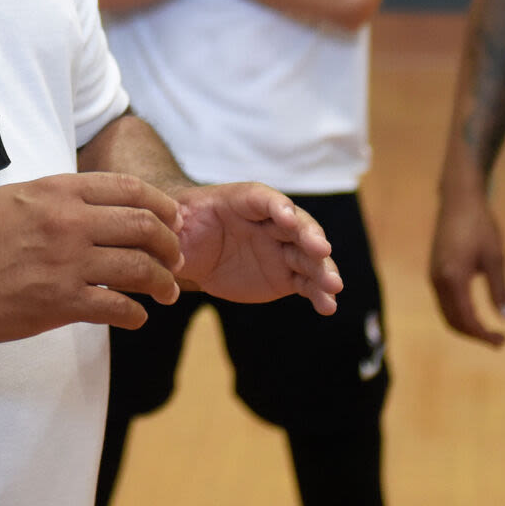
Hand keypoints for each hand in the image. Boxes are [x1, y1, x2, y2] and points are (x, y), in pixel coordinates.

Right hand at [0, 172, 184, 341]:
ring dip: (163, 283)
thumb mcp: (18, 196)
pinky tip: (136, 317)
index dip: (162, 205)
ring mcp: (66, 263)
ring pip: (140, 268)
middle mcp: (68, 223)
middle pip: (144, 227)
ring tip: (166, 292)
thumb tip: (98, 202)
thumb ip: (60, 196)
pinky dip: (136, 315)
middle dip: (171, 245)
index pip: (130, 189)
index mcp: (58, 192)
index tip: (172, 220)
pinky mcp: (60, 303)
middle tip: (176, 259)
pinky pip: (117, 308)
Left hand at [172, 183, 341, 311]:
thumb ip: (175, 226)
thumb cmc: (183, 225)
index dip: (276, 205)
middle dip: (309, 235)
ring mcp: (280, 249)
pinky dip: (319, 294)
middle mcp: (269, 222)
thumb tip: (170, 236)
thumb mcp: (174, 222)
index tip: (286, 216)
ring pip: (307, 256)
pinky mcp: (285, 275)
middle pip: (295, 225)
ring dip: (323, 269)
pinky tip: (328, 306)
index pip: (263, 199)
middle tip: (322, 250)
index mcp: (242, 200)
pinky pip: (306, 283)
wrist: (192, 247)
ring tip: (334, 287)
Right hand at [428, 183, 504, 345]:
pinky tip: (475, 311)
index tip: (503, 341)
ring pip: (446, 313)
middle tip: (499, 339)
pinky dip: (459, 313)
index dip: (484, 336)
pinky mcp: (434, 270)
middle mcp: (438, 280)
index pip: (467, 319)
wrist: (459, 200)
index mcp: (453, 278)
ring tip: (489, 329)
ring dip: (466, 325)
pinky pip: (444, 302)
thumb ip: (500, 290)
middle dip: (475, 335)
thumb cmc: (480, 225)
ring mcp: (433, 275)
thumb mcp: (496, 258)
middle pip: (453, 321)